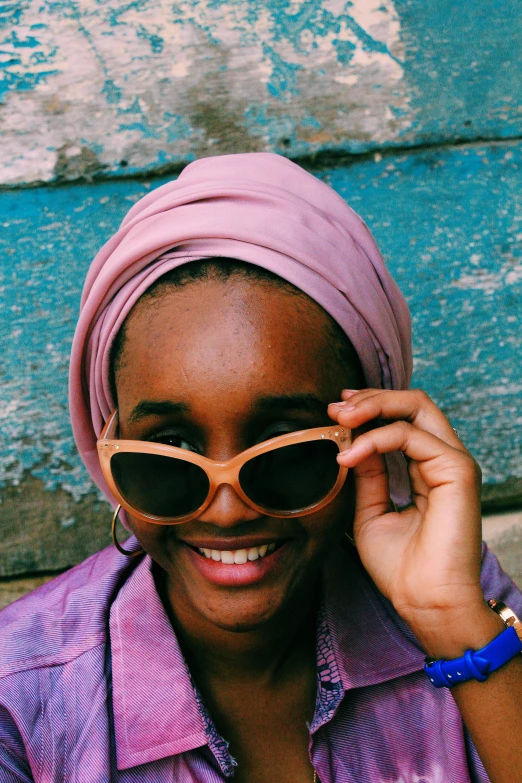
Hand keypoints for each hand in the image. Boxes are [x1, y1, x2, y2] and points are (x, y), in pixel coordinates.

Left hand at [328, 389, 497, 657]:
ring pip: (416, 407)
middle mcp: (443, 459)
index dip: (369, 408)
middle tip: (336, 409)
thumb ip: (366, 475)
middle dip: (371, 398)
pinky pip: (410, 436)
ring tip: (340, 420)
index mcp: (427, 468)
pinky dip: (375, 439)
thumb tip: (350, 441)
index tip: (335, 413)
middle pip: (413, 403)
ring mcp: (453, 462)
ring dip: (373, 407)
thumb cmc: (400, 568)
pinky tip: (351, 455)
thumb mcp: (370, 512)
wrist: (423, 603)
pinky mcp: (457, 471)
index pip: (403, 419)